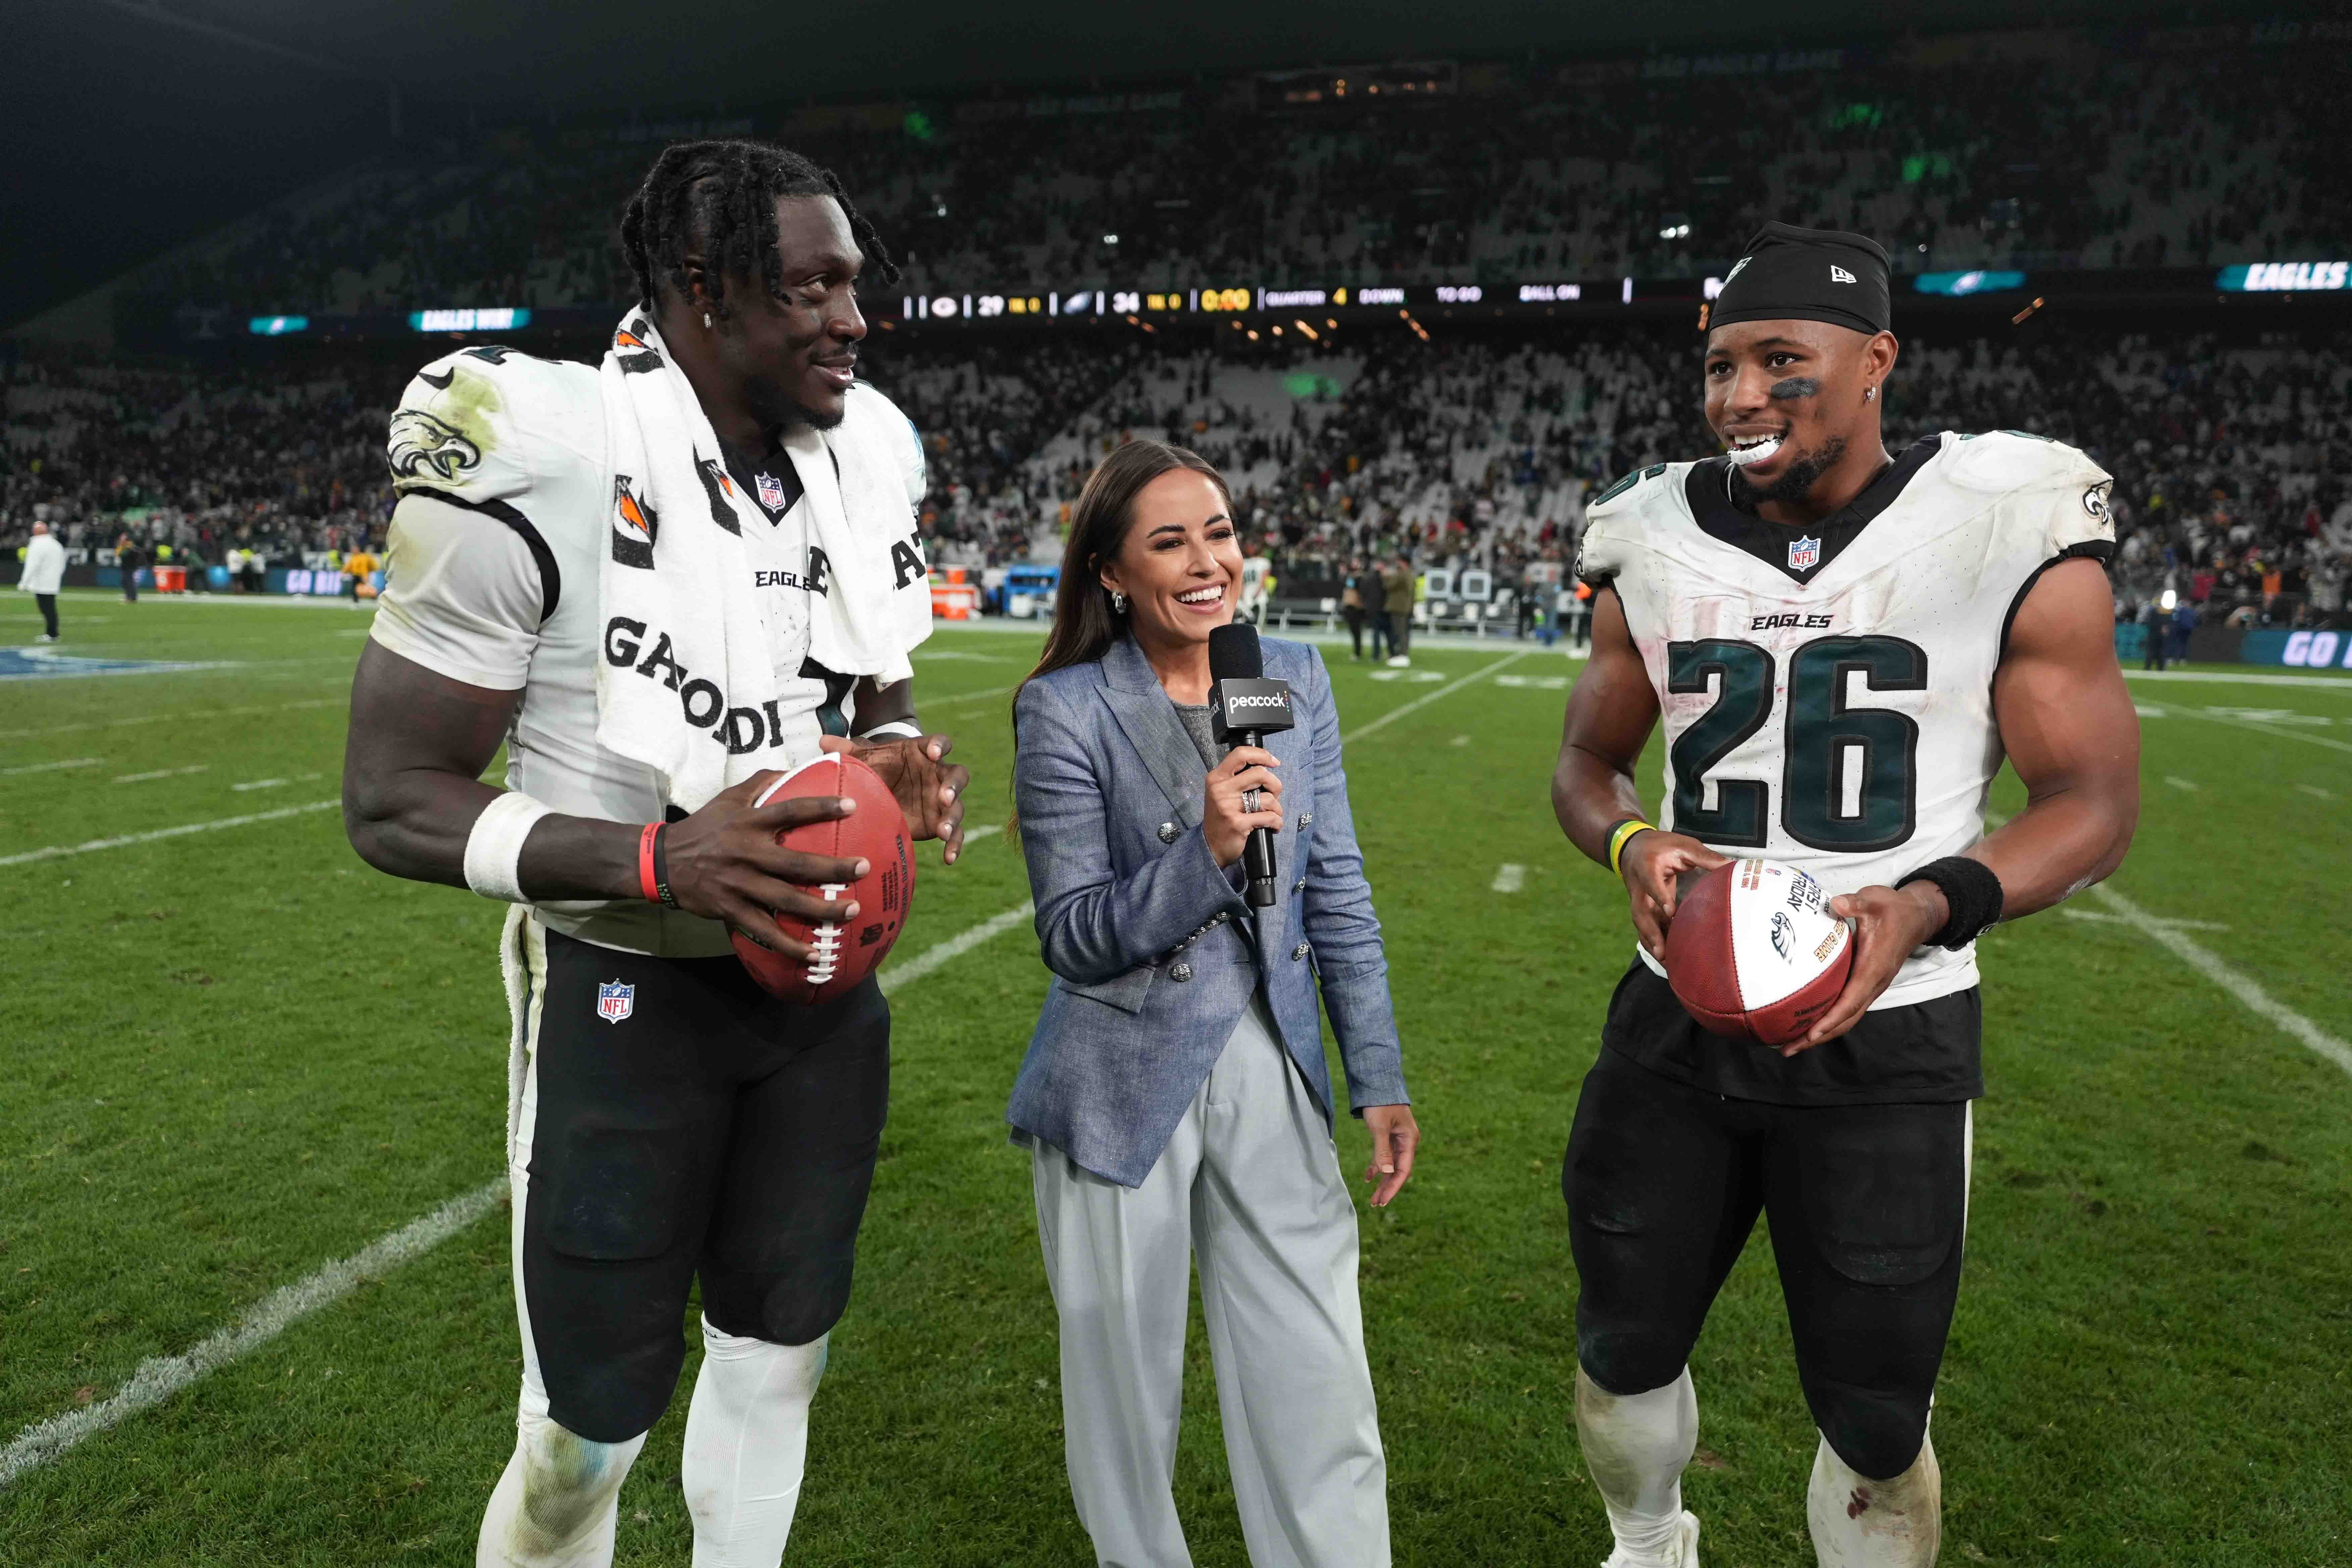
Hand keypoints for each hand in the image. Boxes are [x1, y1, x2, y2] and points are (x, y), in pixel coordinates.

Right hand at [660, 770, 868, 959]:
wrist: (662, 861)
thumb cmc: (703, 827)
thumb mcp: (728, 798)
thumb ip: (760, 782)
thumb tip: (792, 769)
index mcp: (748, 822)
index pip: (790, 810)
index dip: (821, 807)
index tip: (852, 805)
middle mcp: (746, 852)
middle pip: (796, 862)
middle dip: (832, 867)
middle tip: (864, 867)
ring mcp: (740, 884)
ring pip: (785, 900)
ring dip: (821, 909)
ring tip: (852, 910)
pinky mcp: (731, 909)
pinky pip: (764, 931)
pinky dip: (788, 946)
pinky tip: (813, 955)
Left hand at [819, 732, 971, 863]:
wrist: (880, 792)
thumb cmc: (875, 769)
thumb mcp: (861, 761)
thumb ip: (846, 752)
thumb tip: (822, 742)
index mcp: (922, 754)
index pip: (939, 743)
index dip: (939, 745)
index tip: (934, 752)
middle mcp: (937, 775)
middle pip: (957, 775)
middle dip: (953, 785)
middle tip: (944, 796)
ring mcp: (941, 800)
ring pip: (957, 807)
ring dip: (953, 817)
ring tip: (942, 830)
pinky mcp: (939, 822)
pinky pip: (955, 834)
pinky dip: (955, 845)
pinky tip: (948, 858)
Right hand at [1203, 745, 1283, 865]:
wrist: (1210, 846)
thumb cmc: (1221, 817)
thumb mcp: (1221, 792)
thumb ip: (1237, 778)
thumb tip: (1266, 769)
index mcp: (1216, 778)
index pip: (1240, 754)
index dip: (1261, 755)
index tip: (1273, 762)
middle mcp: (1220, 789)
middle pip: (1260, 773)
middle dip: (1275, 785)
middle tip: (1275, 795)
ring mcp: (1228, 806)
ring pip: (1267, 798)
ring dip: (1277, 808)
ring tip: (1274, 814)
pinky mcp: (1238, 823)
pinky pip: (1269, 817)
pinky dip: (1277, 822)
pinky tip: (1274, 826)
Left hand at [1361, 1104, 1419, 1207]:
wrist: (1377, 1083)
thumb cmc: (1380, 1103)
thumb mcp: (1379, 1127)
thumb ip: (1382, 1151)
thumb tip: (1385, 1173)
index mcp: (1409, 1140)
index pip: (1403, 1170)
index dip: (1393, 1187)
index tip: (1383, 1201)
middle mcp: (1406, 1142)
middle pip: (1398, 1171)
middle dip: (1387, 1188)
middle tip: (1376, 1203)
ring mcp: (1398, 1140)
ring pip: (1391, 1166)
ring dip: (1382, 1180)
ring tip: (1372, 1197)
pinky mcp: (1389, 1137)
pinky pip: (1385, 1157)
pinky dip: (1377, 1167)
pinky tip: (1368, 1176)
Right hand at [1618, 829, 1730, 961]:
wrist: (1632, 847)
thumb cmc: (1661, 845)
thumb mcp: (1683, 845)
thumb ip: (1704, 856)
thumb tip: (1730, 866)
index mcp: (1648, 867)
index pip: (1651, 883)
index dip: (1659, 897)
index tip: (1670, 912)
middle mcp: (1639, 887)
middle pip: (1641, 913)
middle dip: (1651, 933)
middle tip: (1662, 953)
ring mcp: (1639, 900)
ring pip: (1642, 925)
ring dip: (1652, 944)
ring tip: (1667, 964)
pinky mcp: (1644, 908)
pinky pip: (1648, 927)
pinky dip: (1656, 942)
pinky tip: (1669, 958)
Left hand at [1790, 881, 1948, 1055]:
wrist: (1918, 916)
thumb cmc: (1895, 909)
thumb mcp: (1876, 900)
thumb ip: (1857, 903)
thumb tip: (1837, 903)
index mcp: (1874, 969)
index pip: (1851, 1001)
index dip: (1831, 1019)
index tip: (1810, 1034)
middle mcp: (1873, 984)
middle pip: (1845, 1020)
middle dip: (1817, 1037)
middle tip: (1786, 1049)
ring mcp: (1870, 986)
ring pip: (1846, 1018)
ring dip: (1820, 1033)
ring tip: (1789, 1043)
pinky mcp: (1865, 983)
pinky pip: (1846, 1007)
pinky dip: (1827, 1019)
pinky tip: (1805, 1020)